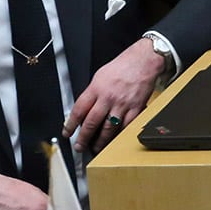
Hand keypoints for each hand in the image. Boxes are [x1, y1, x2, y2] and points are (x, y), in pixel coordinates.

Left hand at [62, 38, 163, 152]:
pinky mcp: (135, 109)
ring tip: (96, 148)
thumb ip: (92, 93)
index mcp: (96, 88)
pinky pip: (125, 127)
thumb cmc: (123, 66)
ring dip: (101, 141)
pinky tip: (115, 141)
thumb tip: (84, 108)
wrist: (143, 61)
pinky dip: (119, 136)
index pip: (79, 110)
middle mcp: (107, 97)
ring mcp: (122, 104)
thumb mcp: (100, 76)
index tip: (67, 132)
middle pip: (92, 122)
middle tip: (79, 146)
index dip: (70, 124)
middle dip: (83, 138)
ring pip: (108, 129)